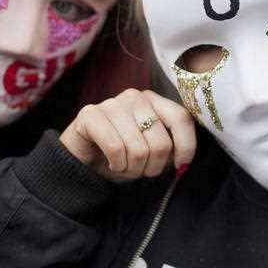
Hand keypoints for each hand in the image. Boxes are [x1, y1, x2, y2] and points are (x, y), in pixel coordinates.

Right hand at [59, 89, 195, 181]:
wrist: (81, 158)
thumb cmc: (120, 153)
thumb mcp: (150, 150)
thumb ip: (169, 147)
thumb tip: (183, 161)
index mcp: (154, 101)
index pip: (181, 118)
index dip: (186, 145)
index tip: (181, 166)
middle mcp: (135, 97)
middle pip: (160, 142)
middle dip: (152, 167)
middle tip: (140, 170)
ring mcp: (112, 103)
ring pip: (138, 149)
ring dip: (132, 169)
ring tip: (124, 166)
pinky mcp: (90, 114)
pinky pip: (115, 148)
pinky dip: (116, 164)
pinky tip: (111, 163)